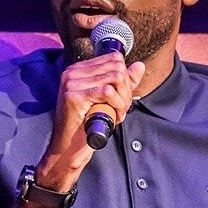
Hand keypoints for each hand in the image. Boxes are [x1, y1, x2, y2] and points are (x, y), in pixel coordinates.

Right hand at [36, 53, 144, 190]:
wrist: (68, 148)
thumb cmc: (86, 125)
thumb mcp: (107, 99)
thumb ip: (123, 82)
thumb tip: (139, 66)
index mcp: (78, 69)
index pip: (114, 59)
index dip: (125, 78)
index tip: (122, 98)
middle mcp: (72, 72)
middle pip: (117, 67)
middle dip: (126, 90)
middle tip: (122, 108)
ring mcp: (71, 83)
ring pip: (115, 78)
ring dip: (123, 99)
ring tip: (117, 114)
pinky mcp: (73, 96)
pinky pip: (107, 92)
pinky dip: (117, 104)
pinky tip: (114, 117)